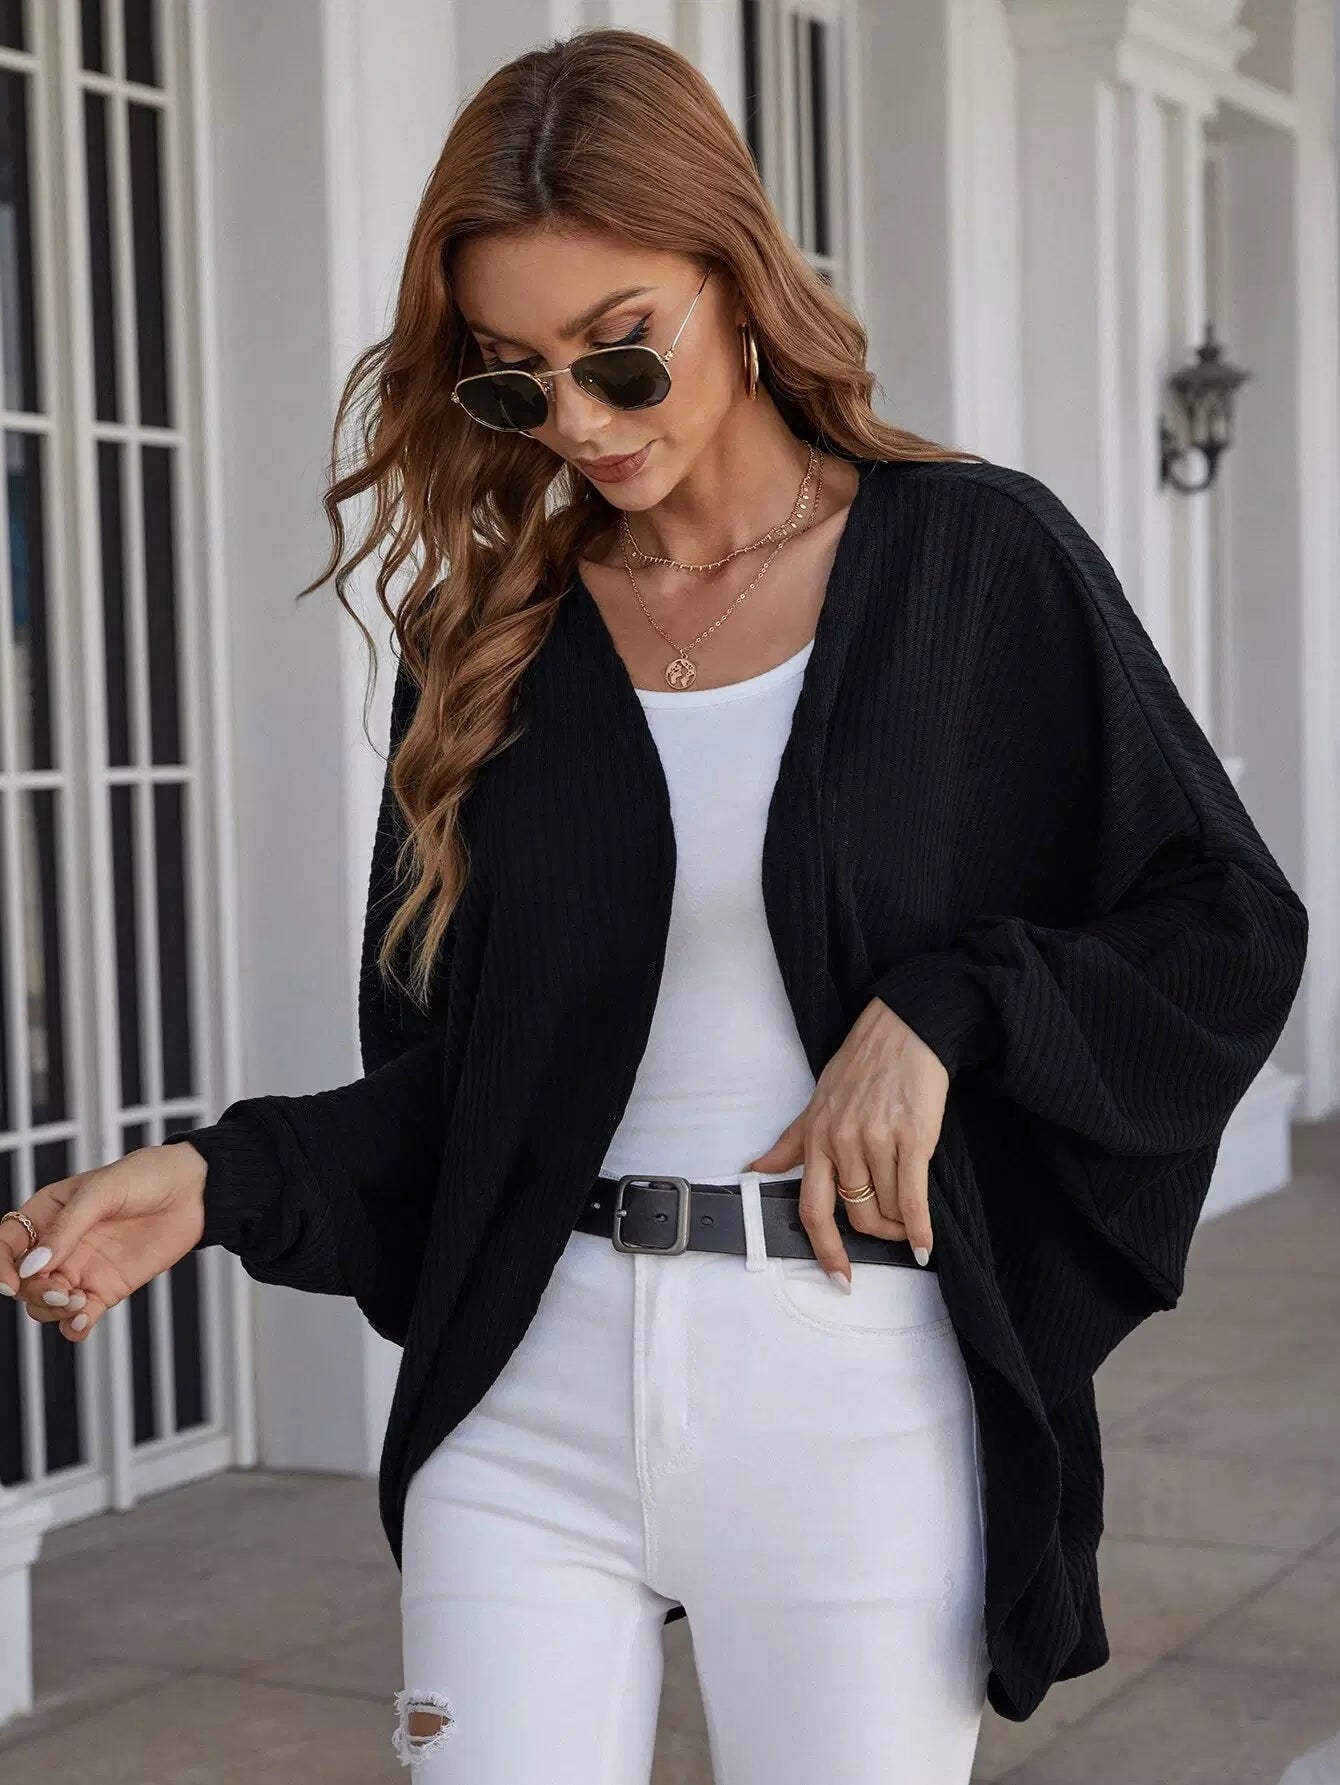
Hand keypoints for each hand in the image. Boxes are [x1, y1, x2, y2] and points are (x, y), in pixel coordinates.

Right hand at [0, 1144, 208, 1341]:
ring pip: (44, 1304)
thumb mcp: (102, 1191)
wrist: (194, 1192)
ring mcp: (81, 1270)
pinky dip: (74, 1326)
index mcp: (47, 1214)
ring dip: (52, 1310)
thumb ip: (67, 1228)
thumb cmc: (146, 1177)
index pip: (6, 1245)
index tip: (11, 1284)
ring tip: (78, 1302)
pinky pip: (78, 1318)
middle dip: (34, 1292)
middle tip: (62, 1289)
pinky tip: (84, 1321)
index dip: (0, 1266)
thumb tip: (33, 1266)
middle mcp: (58, 1246)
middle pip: (23, 1282)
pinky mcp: (105, 1289)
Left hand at [745, 996, 948, 1286]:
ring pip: (888, 1210)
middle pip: (857, 1216)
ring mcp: (877, 1141)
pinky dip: (921, 1229)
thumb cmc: (859, 1067)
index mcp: (816, 1138)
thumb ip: (789, 1143)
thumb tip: (755, 1171)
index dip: (825, 1250)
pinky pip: (914, 1198)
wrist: (903, 1031)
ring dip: (900, 1226)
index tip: (839, 1277)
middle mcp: (842, 1143)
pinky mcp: (912, 1139)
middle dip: (876, 1234)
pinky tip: (925, 1244)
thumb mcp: (816, 1103)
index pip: (812, 1208)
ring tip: (908, 1220)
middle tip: (890, 1231)